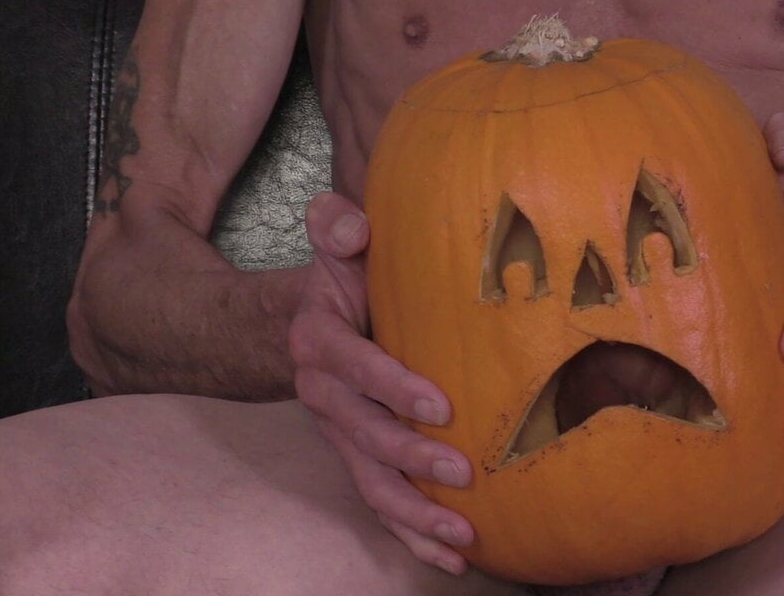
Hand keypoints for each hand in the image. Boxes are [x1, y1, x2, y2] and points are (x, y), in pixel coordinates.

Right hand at [288, 192, 474, 574]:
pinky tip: (452, 558)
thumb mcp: (339, 242)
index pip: (356, 368)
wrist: (319, 317)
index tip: (443, 406)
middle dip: (413, 459)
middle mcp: (323, 394)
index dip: (394, 388)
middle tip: (464, 474)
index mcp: (320, 342)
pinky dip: (412, 536)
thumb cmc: (347, 276)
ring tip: (464, 536)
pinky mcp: (357, 458)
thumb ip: (337, 225)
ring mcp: (339, 434)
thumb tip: (353, 225)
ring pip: (372, 483)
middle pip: (364, 437)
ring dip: (416, 514)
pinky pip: (381, 504)